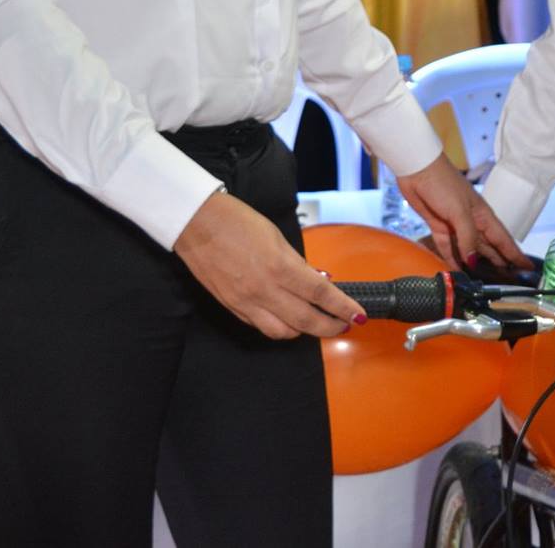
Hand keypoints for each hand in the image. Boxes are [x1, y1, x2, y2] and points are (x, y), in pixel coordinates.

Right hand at [173, 192, 362, 339]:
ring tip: (316, 322)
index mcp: (280, 268)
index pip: (321, 295)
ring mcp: (246, 302)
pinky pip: (261, 326)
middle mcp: (264, 290)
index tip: (358, 315)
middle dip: (330, 326)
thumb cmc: (236, 222)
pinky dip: (279, 326)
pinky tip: (286, 318)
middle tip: (343, 324)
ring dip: (304, 330)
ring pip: (283, 332)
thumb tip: (315, 280)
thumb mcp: (277, 237)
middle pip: (306, 321)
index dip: (343, 308)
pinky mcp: (232, 307)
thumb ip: (297, 264)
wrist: (197, 224)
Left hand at [396, 153, 523, 270]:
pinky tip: (458, 273)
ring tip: (486, 283)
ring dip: (477, 266)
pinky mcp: (440, 229)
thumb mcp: (460, 211)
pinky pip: (449, 250)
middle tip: (509, 282)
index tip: (528, 268)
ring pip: (470, 252)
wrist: (418, 170)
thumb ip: (468, 237)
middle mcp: (473, 224)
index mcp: (483, 216)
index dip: (515, 255)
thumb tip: (473, 262)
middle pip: (489, 249)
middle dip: (500, 264)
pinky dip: (453, 262)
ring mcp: (456, 227)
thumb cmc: (443, 184)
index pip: (504, 240)